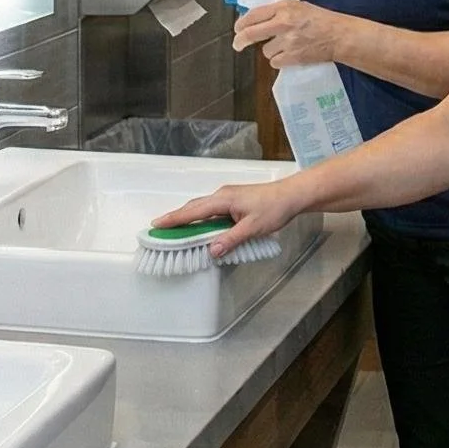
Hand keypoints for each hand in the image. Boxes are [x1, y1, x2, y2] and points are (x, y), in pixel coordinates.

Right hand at [153, 180, 299, 257]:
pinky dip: (202, 221)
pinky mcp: (233, 203)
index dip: (174, 219)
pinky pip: (212, 212)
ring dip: (189, 220)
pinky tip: (201, 231)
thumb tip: (211, 251)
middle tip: (159, 230)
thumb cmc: (274, 208)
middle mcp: (222, 196)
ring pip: (202, 210)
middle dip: (176, 219)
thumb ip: (231, 239)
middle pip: (194, 208)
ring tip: (175, 233)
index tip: (157, 224)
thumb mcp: (252, 227)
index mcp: (223, 199)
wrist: (291, 196)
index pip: (193, 211)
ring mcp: (228, 198)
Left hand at [233, 0, 347, 67]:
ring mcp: (287, 41)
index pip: (253, 14)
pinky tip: (291, 54)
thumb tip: (255, 19)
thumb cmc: (321, 20)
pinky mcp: (292, 57)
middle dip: (240, 40)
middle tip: (238, 44)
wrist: (338, 35)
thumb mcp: (298, 7)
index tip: (238, 28)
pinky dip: (280, 60)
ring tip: (286, 46)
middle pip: (251, 33)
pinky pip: (275, 62)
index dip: (241, 23)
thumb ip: (278, 11)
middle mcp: (283, 23)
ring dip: (271, 50)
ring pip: (265, 50)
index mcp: (284, 7)